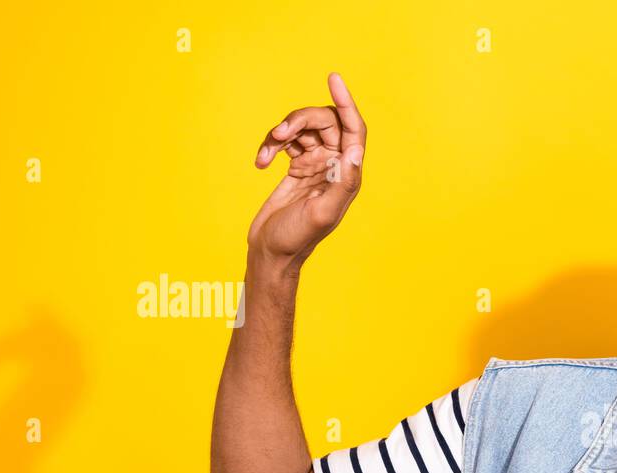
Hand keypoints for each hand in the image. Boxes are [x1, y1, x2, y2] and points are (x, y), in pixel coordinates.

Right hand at [246, 72, 366, 268]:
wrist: (272, 252)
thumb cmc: (298, 238)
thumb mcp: (323, 212)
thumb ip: (341, 183)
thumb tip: (355, 153)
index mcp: (348, 174)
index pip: (353, 128)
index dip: (346, 102)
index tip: (333, 78)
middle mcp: (336, 166)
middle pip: (324, 121)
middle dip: (300, 120)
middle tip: (280, 133)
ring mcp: (316, 164)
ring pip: (303, 128)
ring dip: (282, 132)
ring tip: (267, 151)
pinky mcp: (297, 166)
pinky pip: (286, 141)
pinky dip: (271, 145)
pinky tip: (261, 162)